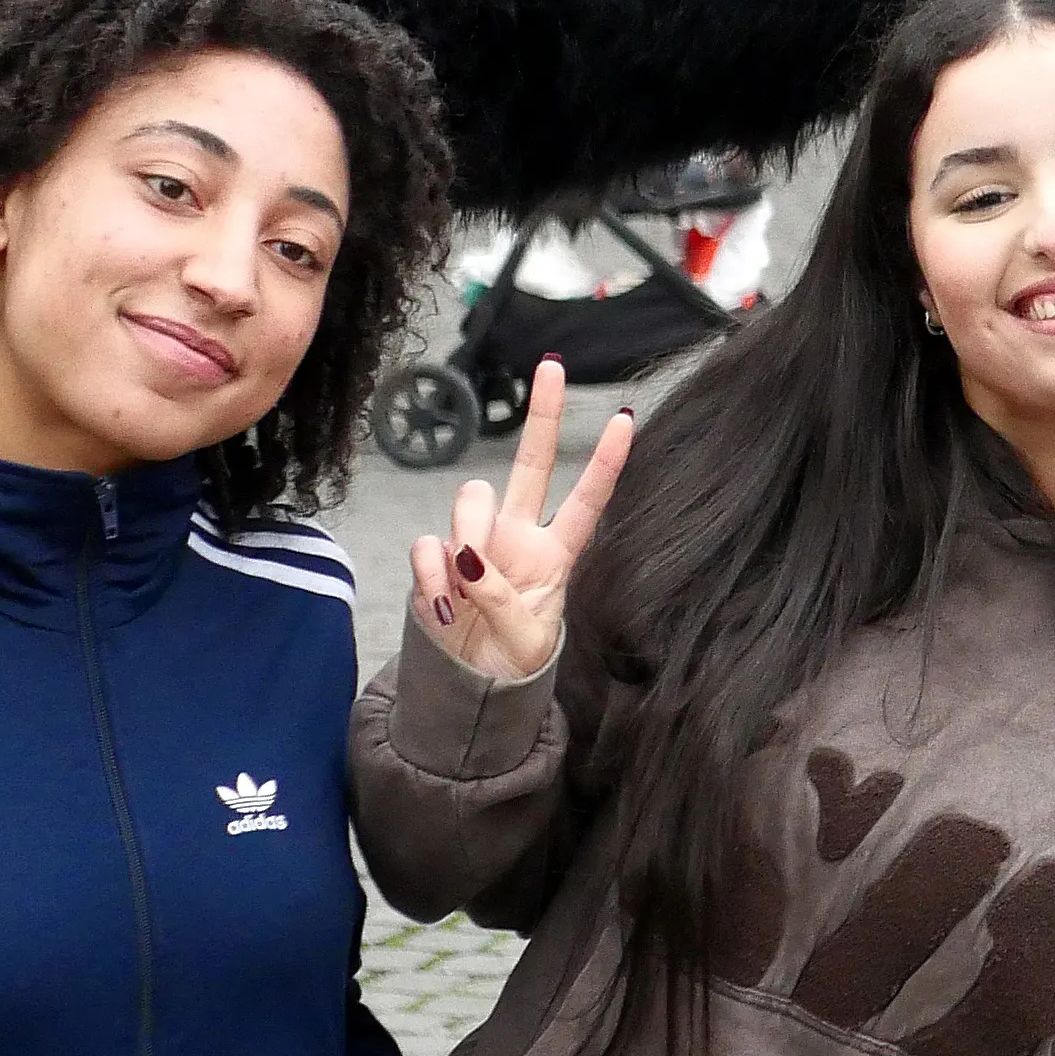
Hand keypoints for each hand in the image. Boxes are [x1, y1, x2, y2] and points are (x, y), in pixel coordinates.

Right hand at [410, 360, 634, 683]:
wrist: (470, 689)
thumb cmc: (514, 662)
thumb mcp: (526, 643)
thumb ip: (504, 603)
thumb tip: (469, 561)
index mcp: (557, 555)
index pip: (587, 501)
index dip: (606, 464)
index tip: (626, 419)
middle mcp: (518, 537)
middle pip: (532, 464)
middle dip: (543, 415)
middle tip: (553, 367)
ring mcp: (475, 543)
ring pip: (470, 498)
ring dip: (469, 536)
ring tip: (469, 590)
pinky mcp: (436, 559)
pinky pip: (428, 544)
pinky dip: (432, 575)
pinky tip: (444, 606)